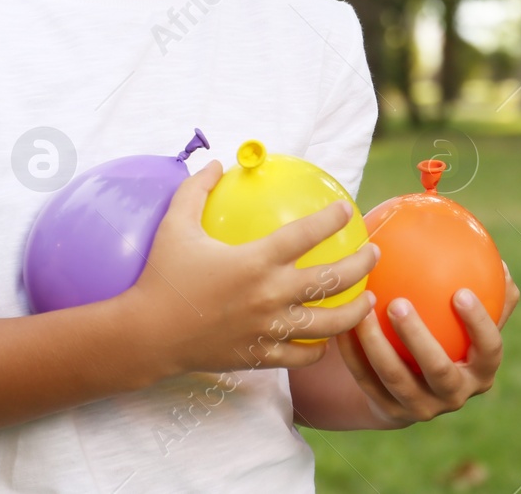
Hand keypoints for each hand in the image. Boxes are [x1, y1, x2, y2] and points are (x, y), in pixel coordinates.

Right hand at [124, 160, 380, 377]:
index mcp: (256, 260)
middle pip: (333, 279)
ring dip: (356, 310)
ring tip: (369, 299)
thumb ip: (195, 190)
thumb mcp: (175, 225)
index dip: (332, 219)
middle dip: (362, 263)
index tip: (345, 209)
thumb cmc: (161, 277)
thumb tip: (212, 163)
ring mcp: (270, 329)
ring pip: (330, 324)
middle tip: (373, 253)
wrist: (147, 335)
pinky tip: (326, 340)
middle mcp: (271, 295)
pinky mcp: (262, 356)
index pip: (307, 234)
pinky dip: (319, 348)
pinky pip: (303, 355)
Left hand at [334, 261, 518, 425]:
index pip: (490, 350)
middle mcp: (454, 394)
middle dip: (419, 339)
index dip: (479, 325)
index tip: (461, 292)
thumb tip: (496, 259)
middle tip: (398, 303)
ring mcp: (421, 407)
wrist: (415, 387)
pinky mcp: (389, 411)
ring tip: (364, 310)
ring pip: (396, 378)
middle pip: (439, 370)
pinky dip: (353, 353)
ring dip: (377, 345)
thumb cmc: (450, 335)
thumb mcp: (469, 321)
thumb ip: (487, 292)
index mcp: (481, 370)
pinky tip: (344, 324)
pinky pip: (367, 379)